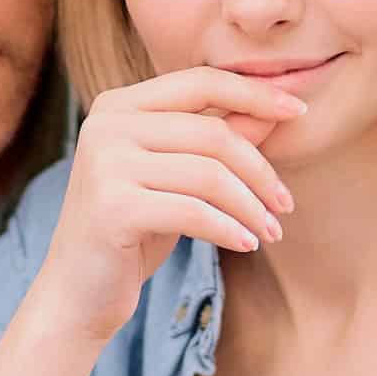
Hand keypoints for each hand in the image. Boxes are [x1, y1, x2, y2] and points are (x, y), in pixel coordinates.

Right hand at [27, 67, 305, 343]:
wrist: (77, 293)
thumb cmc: (132, 233)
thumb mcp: (178, 180)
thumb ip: (216, 139)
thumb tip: (273, 110)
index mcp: (118, 106)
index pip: (200, 82)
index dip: (254, 93)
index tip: (299, 110)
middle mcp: (106, 125)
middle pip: (212, 133)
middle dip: (260, 171)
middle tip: (285, 206)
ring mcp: (105, 164)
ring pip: (209, 174)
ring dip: (250, 207)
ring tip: (269, 232)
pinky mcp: (113, 207)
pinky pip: (193, 211)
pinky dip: (229, 229)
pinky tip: (246, 244)